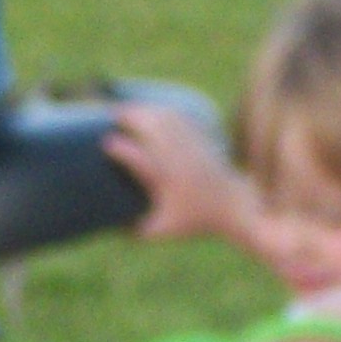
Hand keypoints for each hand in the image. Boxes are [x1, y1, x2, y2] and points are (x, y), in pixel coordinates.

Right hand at [106, 100, 249, 246]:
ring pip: (163, 117)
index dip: (118, 149)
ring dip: (143, 110)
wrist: (234, 205)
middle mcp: (176, 157)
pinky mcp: (199, 138)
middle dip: (129, 117)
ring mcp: (189, 144)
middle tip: (110, 116)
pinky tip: (152, 109)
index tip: (106, 143)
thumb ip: (137, 232)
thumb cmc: (197, 219)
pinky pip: (177, 117)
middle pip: (150, 126)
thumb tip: (113, 228)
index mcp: (164, 179)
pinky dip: (161, 110)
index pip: (137, 158)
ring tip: (125, 109)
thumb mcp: (164, 231)